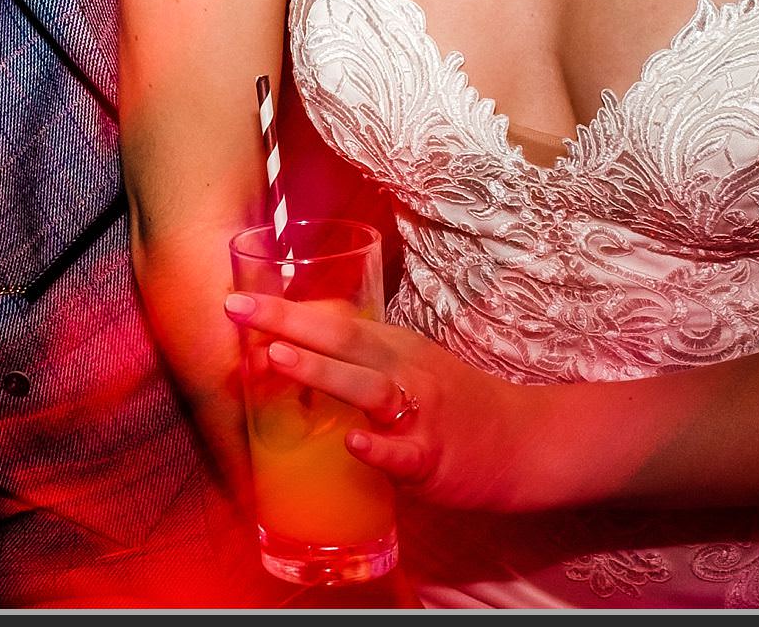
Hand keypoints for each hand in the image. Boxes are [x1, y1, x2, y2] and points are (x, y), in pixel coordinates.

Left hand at [226, 289, 560, 514]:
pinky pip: (403, 453)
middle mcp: (404, 371)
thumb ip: (357, 357)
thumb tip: (291, 346)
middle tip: (239, 313)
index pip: (333, 321)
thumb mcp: (408, 364)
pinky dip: (378, 448)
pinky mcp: (433, 458)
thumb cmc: (453, 403)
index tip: (236, 300)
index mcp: (393, 346)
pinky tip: (354, 443)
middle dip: (287, 324)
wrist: (522, 442)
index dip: (284, 310)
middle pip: (343, 339)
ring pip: (367, 388)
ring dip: (321, 372)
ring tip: (277, 359)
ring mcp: (420, 414)